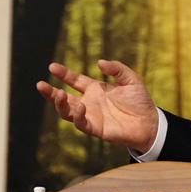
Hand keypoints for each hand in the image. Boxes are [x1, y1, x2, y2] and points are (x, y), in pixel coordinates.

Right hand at [36, 60, 158, 153]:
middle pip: (64, 98)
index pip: (75, 80)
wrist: (150, 122)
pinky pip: (81, 123)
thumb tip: (100, 62)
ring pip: (67, 112)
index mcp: (96, 89)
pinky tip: (80, 106)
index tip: (52, 67)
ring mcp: (91, 116)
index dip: (63, 74)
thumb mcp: (131, 79)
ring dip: (60, 104)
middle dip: (51, 92)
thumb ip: (117, 69)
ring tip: (58, 94)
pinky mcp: (96, 128)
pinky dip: (78, 116)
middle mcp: (89, 102)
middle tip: (40, 84)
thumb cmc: (140, 101)